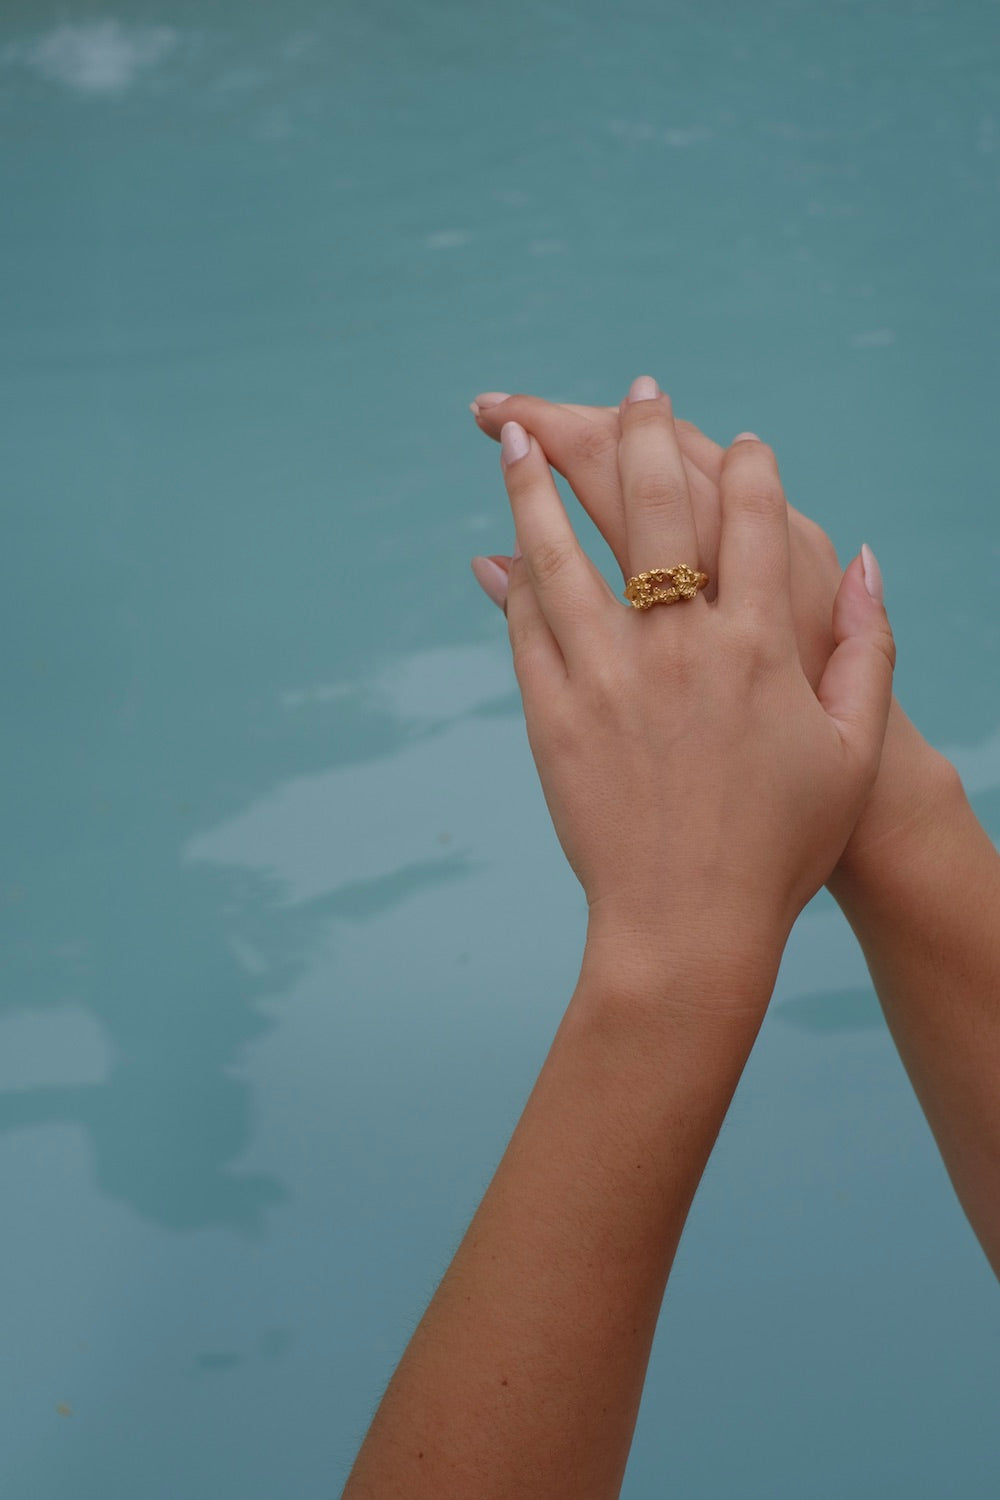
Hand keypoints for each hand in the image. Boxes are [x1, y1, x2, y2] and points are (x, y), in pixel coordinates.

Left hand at [495, 379, 894, 983]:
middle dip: (643, 433)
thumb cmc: (781, 844)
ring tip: (514, 433)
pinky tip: (500, 548)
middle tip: (635, 391)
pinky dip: (513, 582)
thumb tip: (870, 559)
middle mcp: (679, 646)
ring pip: (560, 554)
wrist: (687, 924)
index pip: (756, 520)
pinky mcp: (552, 714)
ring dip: (534, 485)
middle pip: (655, 508)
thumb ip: (868, 648)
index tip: (744, 438)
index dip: (752, 467)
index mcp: (760, 648)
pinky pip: (526, 628)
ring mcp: (606, 676)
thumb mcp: (853, 748)